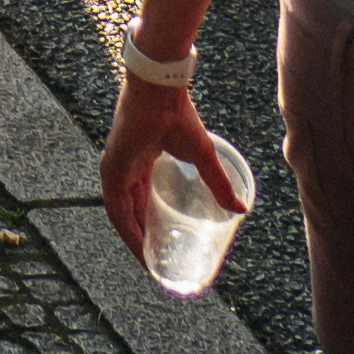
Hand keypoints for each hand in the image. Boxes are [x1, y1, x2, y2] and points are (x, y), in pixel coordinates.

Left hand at [97, 67, 207, 264]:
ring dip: (133, 241)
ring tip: (151, 264)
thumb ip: (217, 182)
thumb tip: (241, 207)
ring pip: (120, 215)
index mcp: (138, 162)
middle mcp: (121, 168)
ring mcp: (114, 168)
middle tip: (158, 264)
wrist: (162, 89)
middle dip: (141, 240)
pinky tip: (140, 248)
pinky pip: (117, 208)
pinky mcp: (112, 168)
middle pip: (127, 212)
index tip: (160, 249)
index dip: (146, 226)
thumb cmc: (178, 114)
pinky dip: (128, 230)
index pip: (135, 201)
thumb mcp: (202, 157)